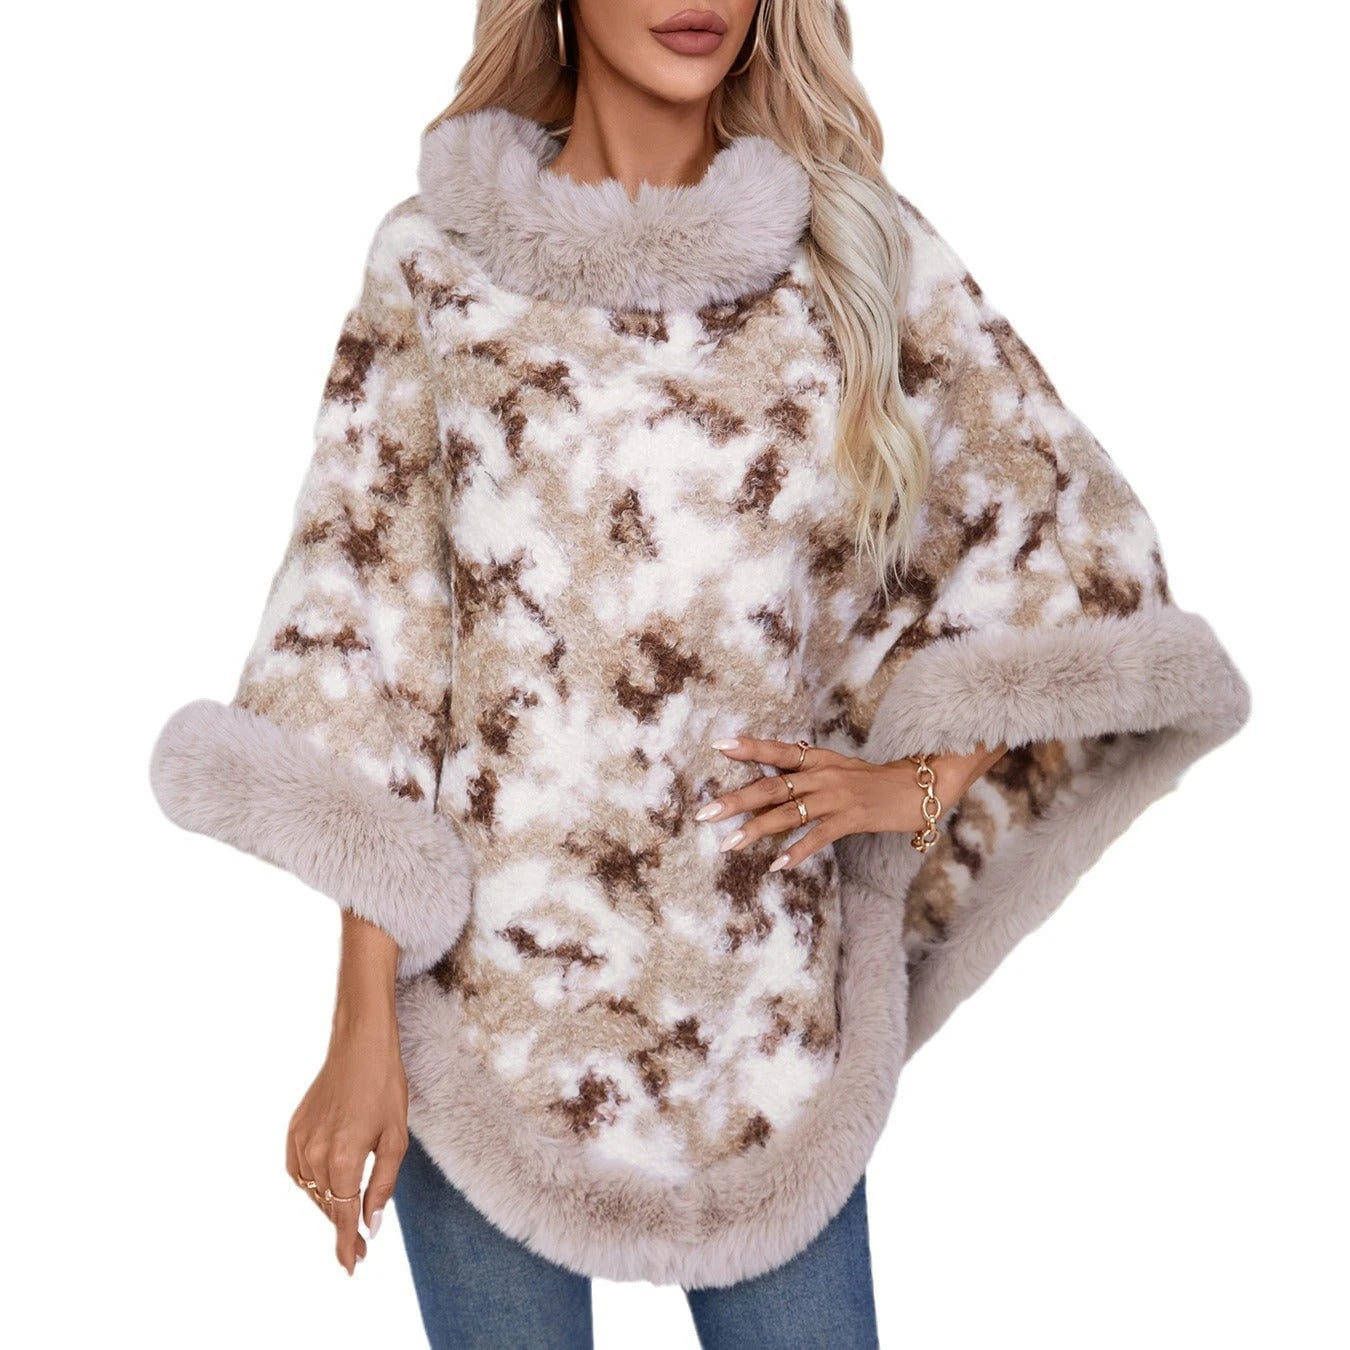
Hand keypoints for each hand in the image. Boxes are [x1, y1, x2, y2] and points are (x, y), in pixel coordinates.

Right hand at [286, 913, 407, 1275]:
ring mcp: (300, 1139)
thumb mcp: (396, 1137)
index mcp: (344, 1155)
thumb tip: (370, 1225)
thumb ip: (383, 1185)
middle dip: (341, 1226)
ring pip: (310, 1190)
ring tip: (348, 1210)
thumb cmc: (385, 1085)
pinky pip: (297, 1170)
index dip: (346, 1244)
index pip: (341, 1214)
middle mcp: (315, 1151)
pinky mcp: (293, 1128)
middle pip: (325, 1205)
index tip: (352, 1267)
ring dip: (327, 1204)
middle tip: (361, 1243)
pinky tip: (325, 1184)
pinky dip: (310, 1183)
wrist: (360, 1042)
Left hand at [697, 735, 1006, 871]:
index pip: (778, 751)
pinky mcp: (852, 818)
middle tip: (704, 812)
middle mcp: (822, 775)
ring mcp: (836, 797)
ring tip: (729, 844)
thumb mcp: (837, 769)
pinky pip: (819, 837)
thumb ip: (805, 774)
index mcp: (818, 759)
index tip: (718, 745)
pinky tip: (777, 865)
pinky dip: (797, 851)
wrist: (920, 787)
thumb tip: (771, 778)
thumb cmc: (874, 782)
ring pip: (789, 813)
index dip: (749, 748)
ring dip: (757, 830)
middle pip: (772, 786)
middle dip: (736, 800)